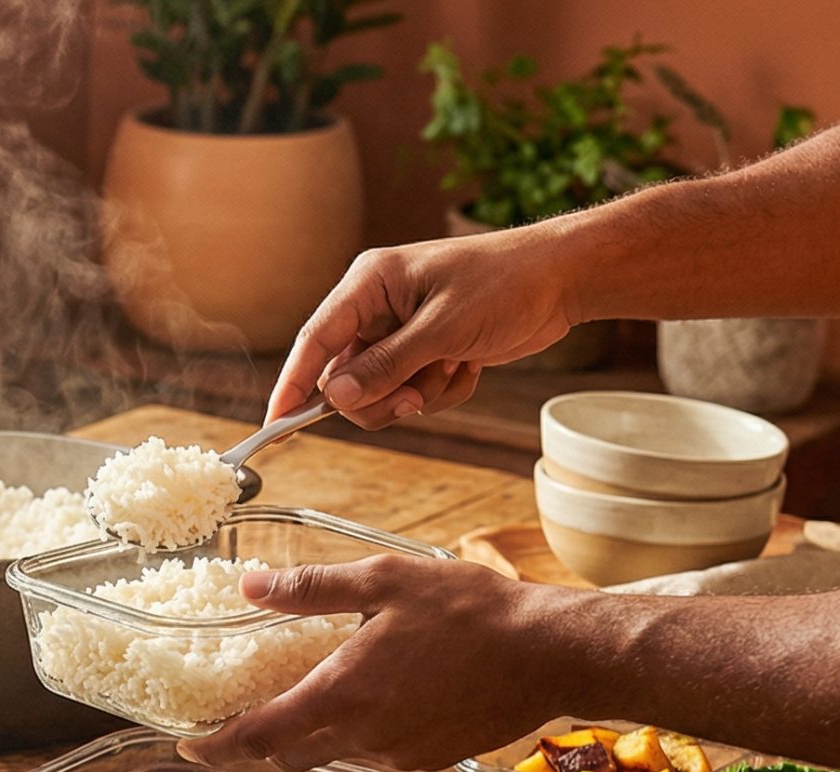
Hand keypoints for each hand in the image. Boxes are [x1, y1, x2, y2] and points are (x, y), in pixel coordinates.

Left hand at [180, 557, 596, 771]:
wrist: (553, 652)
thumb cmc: (472, 611)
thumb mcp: (384, 581)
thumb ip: (310, 588)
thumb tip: (249, 583)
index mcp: (341, 695)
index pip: (258, 737)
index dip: (217, 745)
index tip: (189, 743)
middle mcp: (364, 736)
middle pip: (290, 754)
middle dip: (260, 741)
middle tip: (244, 715)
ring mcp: (401, 753)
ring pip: (336, 755)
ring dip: (315, 734)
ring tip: (314, 696)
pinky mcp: (433, 758)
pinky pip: (379, 752)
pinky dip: (362, 733)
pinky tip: (378, 697)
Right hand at [268, 226, 586, 430]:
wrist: (563, 279)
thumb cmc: (506, 283)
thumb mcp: (443, 328)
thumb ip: (386, 364)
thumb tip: (335, 396)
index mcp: (369, 284)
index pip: (315, 340)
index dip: (293, 384)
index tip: (276, 424)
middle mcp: (378, 309)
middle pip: (345, 378)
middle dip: (379, 397)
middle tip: (412, 397)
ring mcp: (402, 333)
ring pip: (379, 392)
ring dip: (415, 396)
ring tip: (452, 371)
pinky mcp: (426, 352)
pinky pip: (411, 394)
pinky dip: (440, 392)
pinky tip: (468, 367)